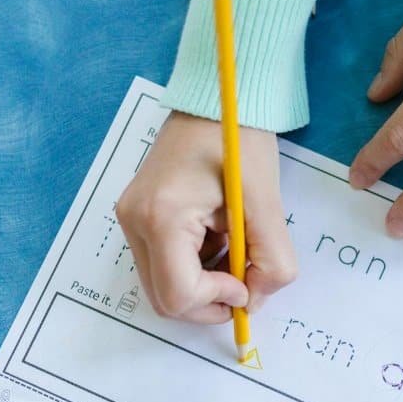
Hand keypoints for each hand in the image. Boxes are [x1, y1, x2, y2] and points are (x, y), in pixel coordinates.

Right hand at [116, 111, 296, 321]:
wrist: (214, 99)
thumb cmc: (239, 139)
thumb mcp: (266, 203)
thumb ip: (271, 260)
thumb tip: (257, 301)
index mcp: (162, 216)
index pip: (179, 294)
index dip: (218, 300)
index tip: (247, 281)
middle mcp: (135, 222)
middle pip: (165, 300)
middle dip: (209, 301)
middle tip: (245, 280)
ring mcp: (132, 219)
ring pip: (164, 286)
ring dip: (204, 284)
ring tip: (232, 246)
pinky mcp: (139, 217)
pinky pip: (164, 263)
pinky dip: (194, 267)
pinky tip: (217, 237)